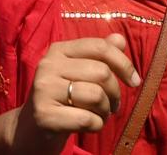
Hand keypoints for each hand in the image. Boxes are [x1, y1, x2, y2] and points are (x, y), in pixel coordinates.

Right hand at [10, 34, 139, 152]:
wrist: (32, 128)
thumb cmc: (63, 97)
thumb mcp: (79, 73)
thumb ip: (99, 55)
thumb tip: (120, 40)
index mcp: (58, 50)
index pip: (99, 47)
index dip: (123, 63)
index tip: (134, 81)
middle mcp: (48, 65)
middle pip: (101, 72)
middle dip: (115, 93)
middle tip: (112, 105)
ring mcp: (44, 90)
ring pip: (96, 95)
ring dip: (105, 111)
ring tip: (99, 114)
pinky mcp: (45, 115)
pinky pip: (87, 119)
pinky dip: (97, 125)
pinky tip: (88, 125)